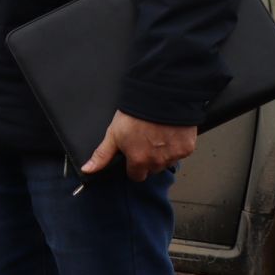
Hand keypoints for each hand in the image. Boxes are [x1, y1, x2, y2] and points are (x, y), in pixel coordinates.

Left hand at [82, 111, 196, 181]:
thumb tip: (88, 169)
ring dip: (162, 154)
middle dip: (148, 160)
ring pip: (166, 163)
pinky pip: (180, 153)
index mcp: (139, 161)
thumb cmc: (135, 115)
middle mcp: (157, 162)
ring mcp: (174, 155)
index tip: (133, 155)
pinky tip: (169, 134)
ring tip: (157, 136)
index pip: (136, 176)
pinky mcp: (187, 148)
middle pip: (152, 170)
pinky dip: (175, 146)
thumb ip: (102, 155)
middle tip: (145, 142)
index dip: (133, 166)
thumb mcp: (113, 134)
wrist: (160, 98)